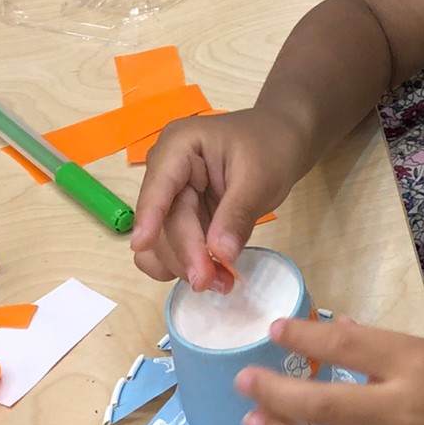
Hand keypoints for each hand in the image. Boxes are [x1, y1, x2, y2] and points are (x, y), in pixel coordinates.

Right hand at [131, 109, 307, 291]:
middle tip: (217, 283)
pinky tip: (212, 274)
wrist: (282, 140)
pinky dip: (188, 263)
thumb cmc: (271, 147)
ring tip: (221, 282)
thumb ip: (237, 215)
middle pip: (163, 221)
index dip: (149, 215)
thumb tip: (220, 254)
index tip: (141, 245)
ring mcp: (171, 195)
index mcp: (179, 146)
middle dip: (187, 254)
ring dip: (186, 266)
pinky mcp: (182, 216)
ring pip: (162, 240)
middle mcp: (166, 171)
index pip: (159, 184)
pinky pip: (172, 246)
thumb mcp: (259, 178)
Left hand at [238, 317, 423, 424]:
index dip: (302, 335)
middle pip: (319, 402)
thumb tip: (331, 328)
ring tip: (255, 421)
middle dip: (272, 390)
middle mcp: (401, 412)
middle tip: (245, 380)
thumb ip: (383, 346)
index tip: (273, 330)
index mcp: (416, 366)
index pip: (345, 345)